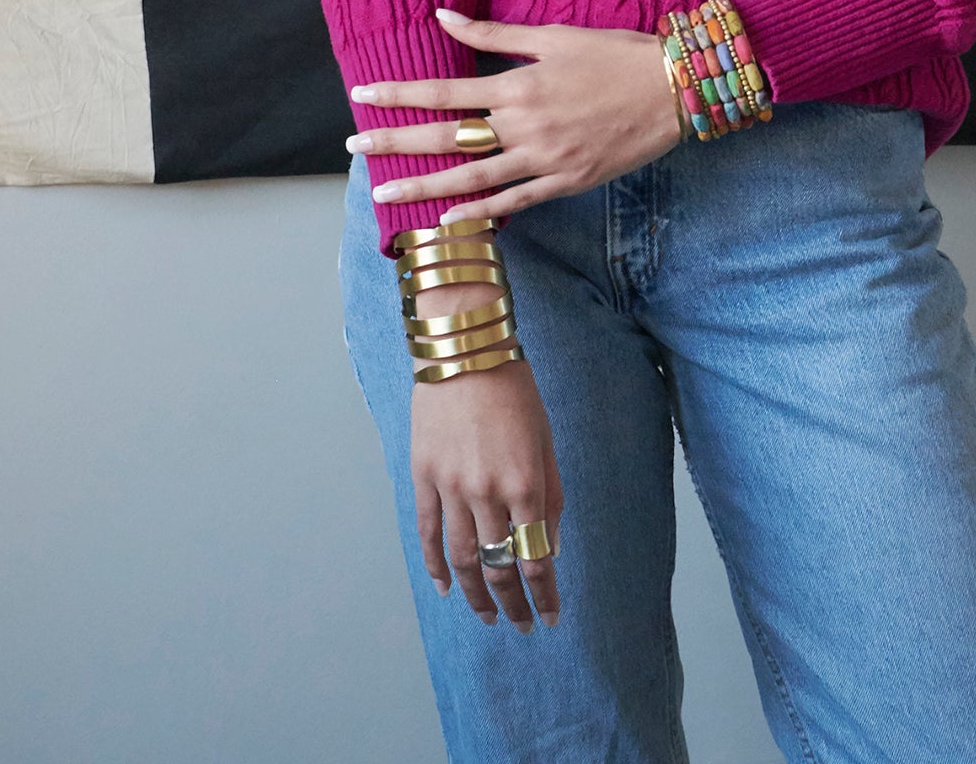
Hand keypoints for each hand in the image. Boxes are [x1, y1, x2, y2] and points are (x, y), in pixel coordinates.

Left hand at [346, 8, 681, 223]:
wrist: (673, 89)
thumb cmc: (615, 54)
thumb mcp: (554, 34)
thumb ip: (494, 33)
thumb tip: (442, 15)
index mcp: (519, 84)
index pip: (444, 91)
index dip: (400, 94)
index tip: (362, 95)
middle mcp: (525, 125)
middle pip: (447, 138)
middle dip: (396, 142)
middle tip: (354, 147)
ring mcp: (545, 159)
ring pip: (473, 179)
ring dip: (425, 186)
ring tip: (385, 192)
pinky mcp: (567, 182)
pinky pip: (515, 203)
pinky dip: (481, 215)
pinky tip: (448, 223)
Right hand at [408, 244, 563, 631]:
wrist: (464, 349)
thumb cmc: (516, 390)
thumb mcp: (547, 440)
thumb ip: (550, 496)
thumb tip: (548, 547)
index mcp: (525, 484)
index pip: (536, 559)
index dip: (545, 594)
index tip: (551, 616)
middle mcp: (487, 493)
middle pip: (500, 566)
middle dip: (514, 603)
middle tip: (523, 626)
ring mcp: (451, 487)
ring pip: (463, 558)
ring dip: (477, 595)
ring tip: (489, 617)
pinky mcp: (423, 476)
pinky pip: (428, 532)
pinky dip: (436, 566)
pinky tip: (448, 588)